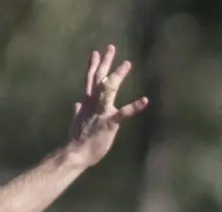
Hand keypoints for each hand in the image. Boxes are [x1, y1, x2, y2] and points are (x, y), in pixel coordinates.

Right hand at [66, 44, 148, 166]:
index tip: (95, 53)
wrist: (76, 153)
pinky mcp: (109, 122)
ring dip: (117, 76)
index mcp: (87, 103)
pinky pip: (123, 112)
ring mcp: (101, 111)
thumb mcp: (77, 122)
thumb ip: (78, 112)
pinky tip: (145, 100)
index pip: (89, 80)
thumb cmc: (78, 140)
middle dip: (105, 63)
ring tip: (127, 64)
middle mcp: (93, 103)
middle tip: (111, 47)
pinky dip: (135, 106)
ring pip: (109, 89)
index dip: (93, 66)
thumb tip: (76, 105)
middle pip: (98, 78)